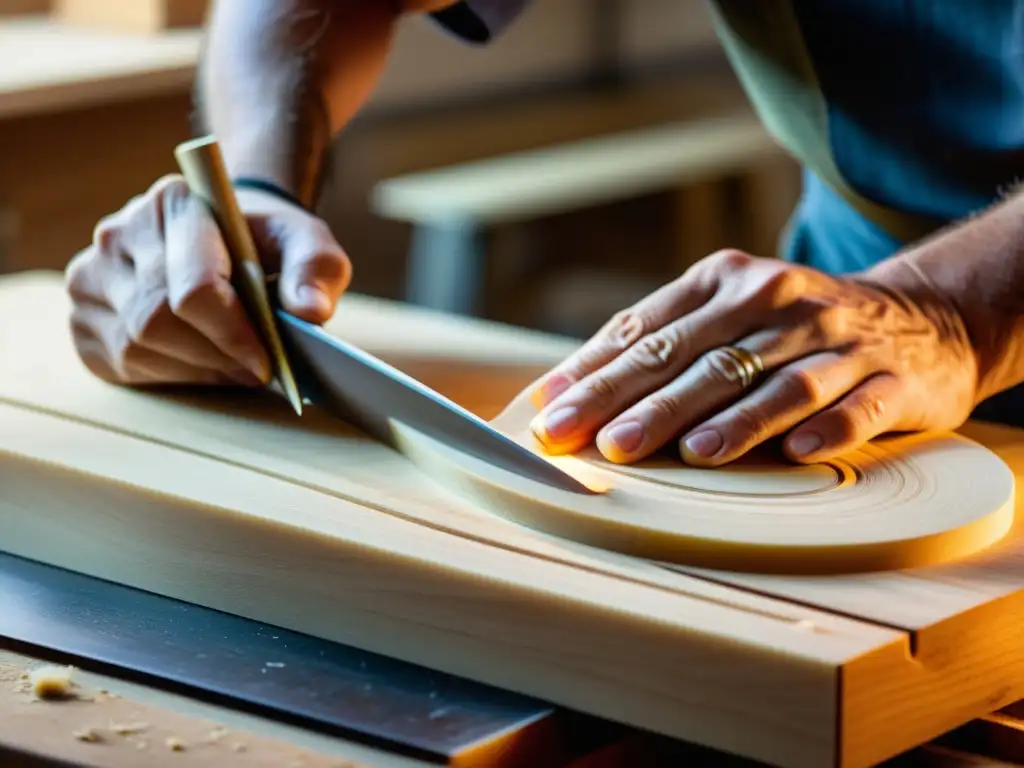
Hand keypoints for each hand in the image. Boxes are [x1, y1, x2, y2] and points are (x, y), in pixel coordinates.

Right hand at [65, 175, 350, 386]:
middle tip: (257, 372)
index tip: (268, 361)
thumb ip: (317, 270)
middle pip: (158, 321)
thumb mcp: (308, 243)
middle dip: (215, 358)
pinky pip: (119, 362)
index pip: (194, 287)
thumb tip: (310, 312)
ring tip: (234, 368)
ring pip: (136, 346)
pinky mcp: (84, 314)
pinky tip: (201, 365)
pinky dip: (168, 375)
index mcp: (173, 203)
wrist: (226, 236)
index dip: (234, 335)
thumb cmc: (266, 243)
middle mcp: (119, 233)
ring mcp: (92, 273)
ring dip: (194, 370)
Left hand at [528, 249, 977, 464]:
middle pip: (702, 357)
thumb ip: (653, 346)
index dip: (596, 374)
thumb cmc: (790, 327)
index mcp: (725, 283)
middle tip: (603, 443)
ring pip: (779, 381)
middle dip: (647, 402)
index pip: (649, 330)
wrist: (920, 317)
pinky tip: (799, 454)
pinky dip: (829, 428)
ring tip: (692, 452)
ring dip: (736, 419)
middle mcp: (778, 302)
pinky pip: (858, 405)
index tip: (552, 416)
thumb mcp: (723, 317)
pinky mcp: (889, 378)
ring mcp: (837, 340)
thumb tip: (563, 392)